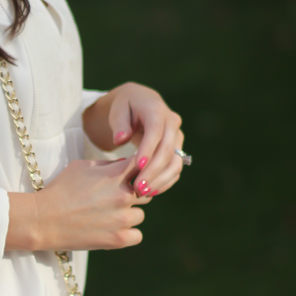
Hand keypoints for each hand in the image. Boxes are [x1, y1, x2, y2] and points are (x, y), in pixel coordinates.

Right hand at [5, 156, 147, 252]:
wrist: (43, 219)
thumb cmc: (60, 190)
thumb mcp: (81, 167)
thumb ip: (107, 164)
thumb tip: (126, 164)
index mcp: (116, 174)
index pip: (144, 166)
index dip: (137, 170)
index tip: (130, 176)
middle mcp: (123, 196)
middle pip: (147, 191)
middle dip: (135, 192)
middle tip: (116, 198)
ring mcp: (123, 219)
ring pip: (140, 215)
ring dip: (129, 214)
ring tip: (109, 215)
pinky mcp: (118, 239)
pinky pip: (137, 235)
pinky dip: (128, 233)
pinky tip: (113, 229)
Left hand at [82, 82, 184, 196]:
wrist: (140, 103)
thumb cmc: (125, 107)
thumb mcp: (118, 110)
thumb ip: (119, 124)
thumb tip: (120, 140)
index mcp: (156, 109)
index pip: (155, 131)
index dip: (148, 149)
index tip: (138, 166)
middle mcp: (172, 122)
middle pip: (168, 150)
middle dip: (153, 171)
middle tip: (137, 188)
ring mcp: (177, 136)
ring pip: (175, 162)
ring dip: (161, 179)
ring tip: (143, 192)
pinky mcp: (177, 148)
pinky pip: (175, 167)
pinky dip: (165, 181)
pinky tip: (151, 191)